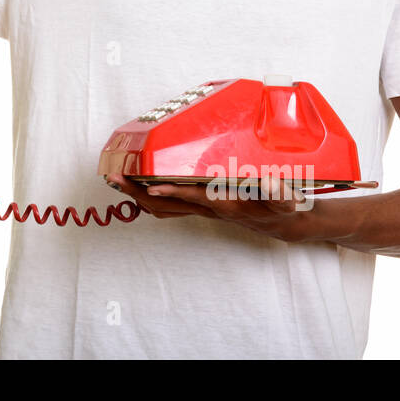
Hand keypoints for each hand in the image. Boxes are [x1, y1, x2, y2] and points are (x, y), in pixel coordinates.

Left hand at [105, 172, 313, 241]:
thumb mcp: (286, 201)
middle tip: (113, 178)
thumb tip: (275, 186)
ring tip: (115, 180)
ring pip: (161, 207)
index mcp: (223, 203)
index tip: (151, 184)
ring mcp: (200, 208)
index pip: (192, 197)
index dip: (172, 191)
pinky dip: (150, 195)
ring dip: (137, 194)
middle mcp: (206, 208)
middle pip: (163, 205)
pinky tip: (139, 183)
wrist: (281, 221)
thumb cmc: (281, 207)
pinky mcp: (200, 205)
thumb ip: (281, 194)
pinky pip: (168, 204)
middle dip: (137, 193)